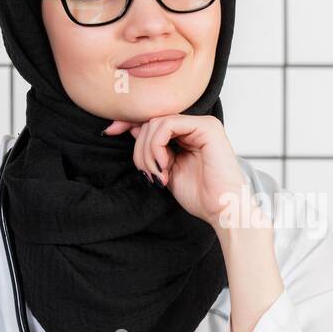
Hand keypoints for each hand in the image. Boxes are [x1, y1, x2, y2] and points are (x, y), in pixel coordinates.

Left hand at [103, 114, 247, 227]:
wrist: (223, 210)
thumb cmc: (200, 196)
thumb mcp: (166, 171)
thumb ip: (153, 151)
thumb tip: (130, 130)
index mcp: (187, 134)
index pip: (152, 121)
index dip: (128, 124)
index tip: (108, 132)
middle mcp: (195, 126)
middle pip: (151, 123)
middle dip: (139, 149)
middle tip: (148, 174)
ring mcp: (202, 124)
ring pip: (156, 123)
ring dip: (148, 151)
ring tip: (158, 174)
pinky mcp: (207, 127)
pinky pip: (168, 125)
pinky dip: (157, 145)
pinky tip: (164, 165)